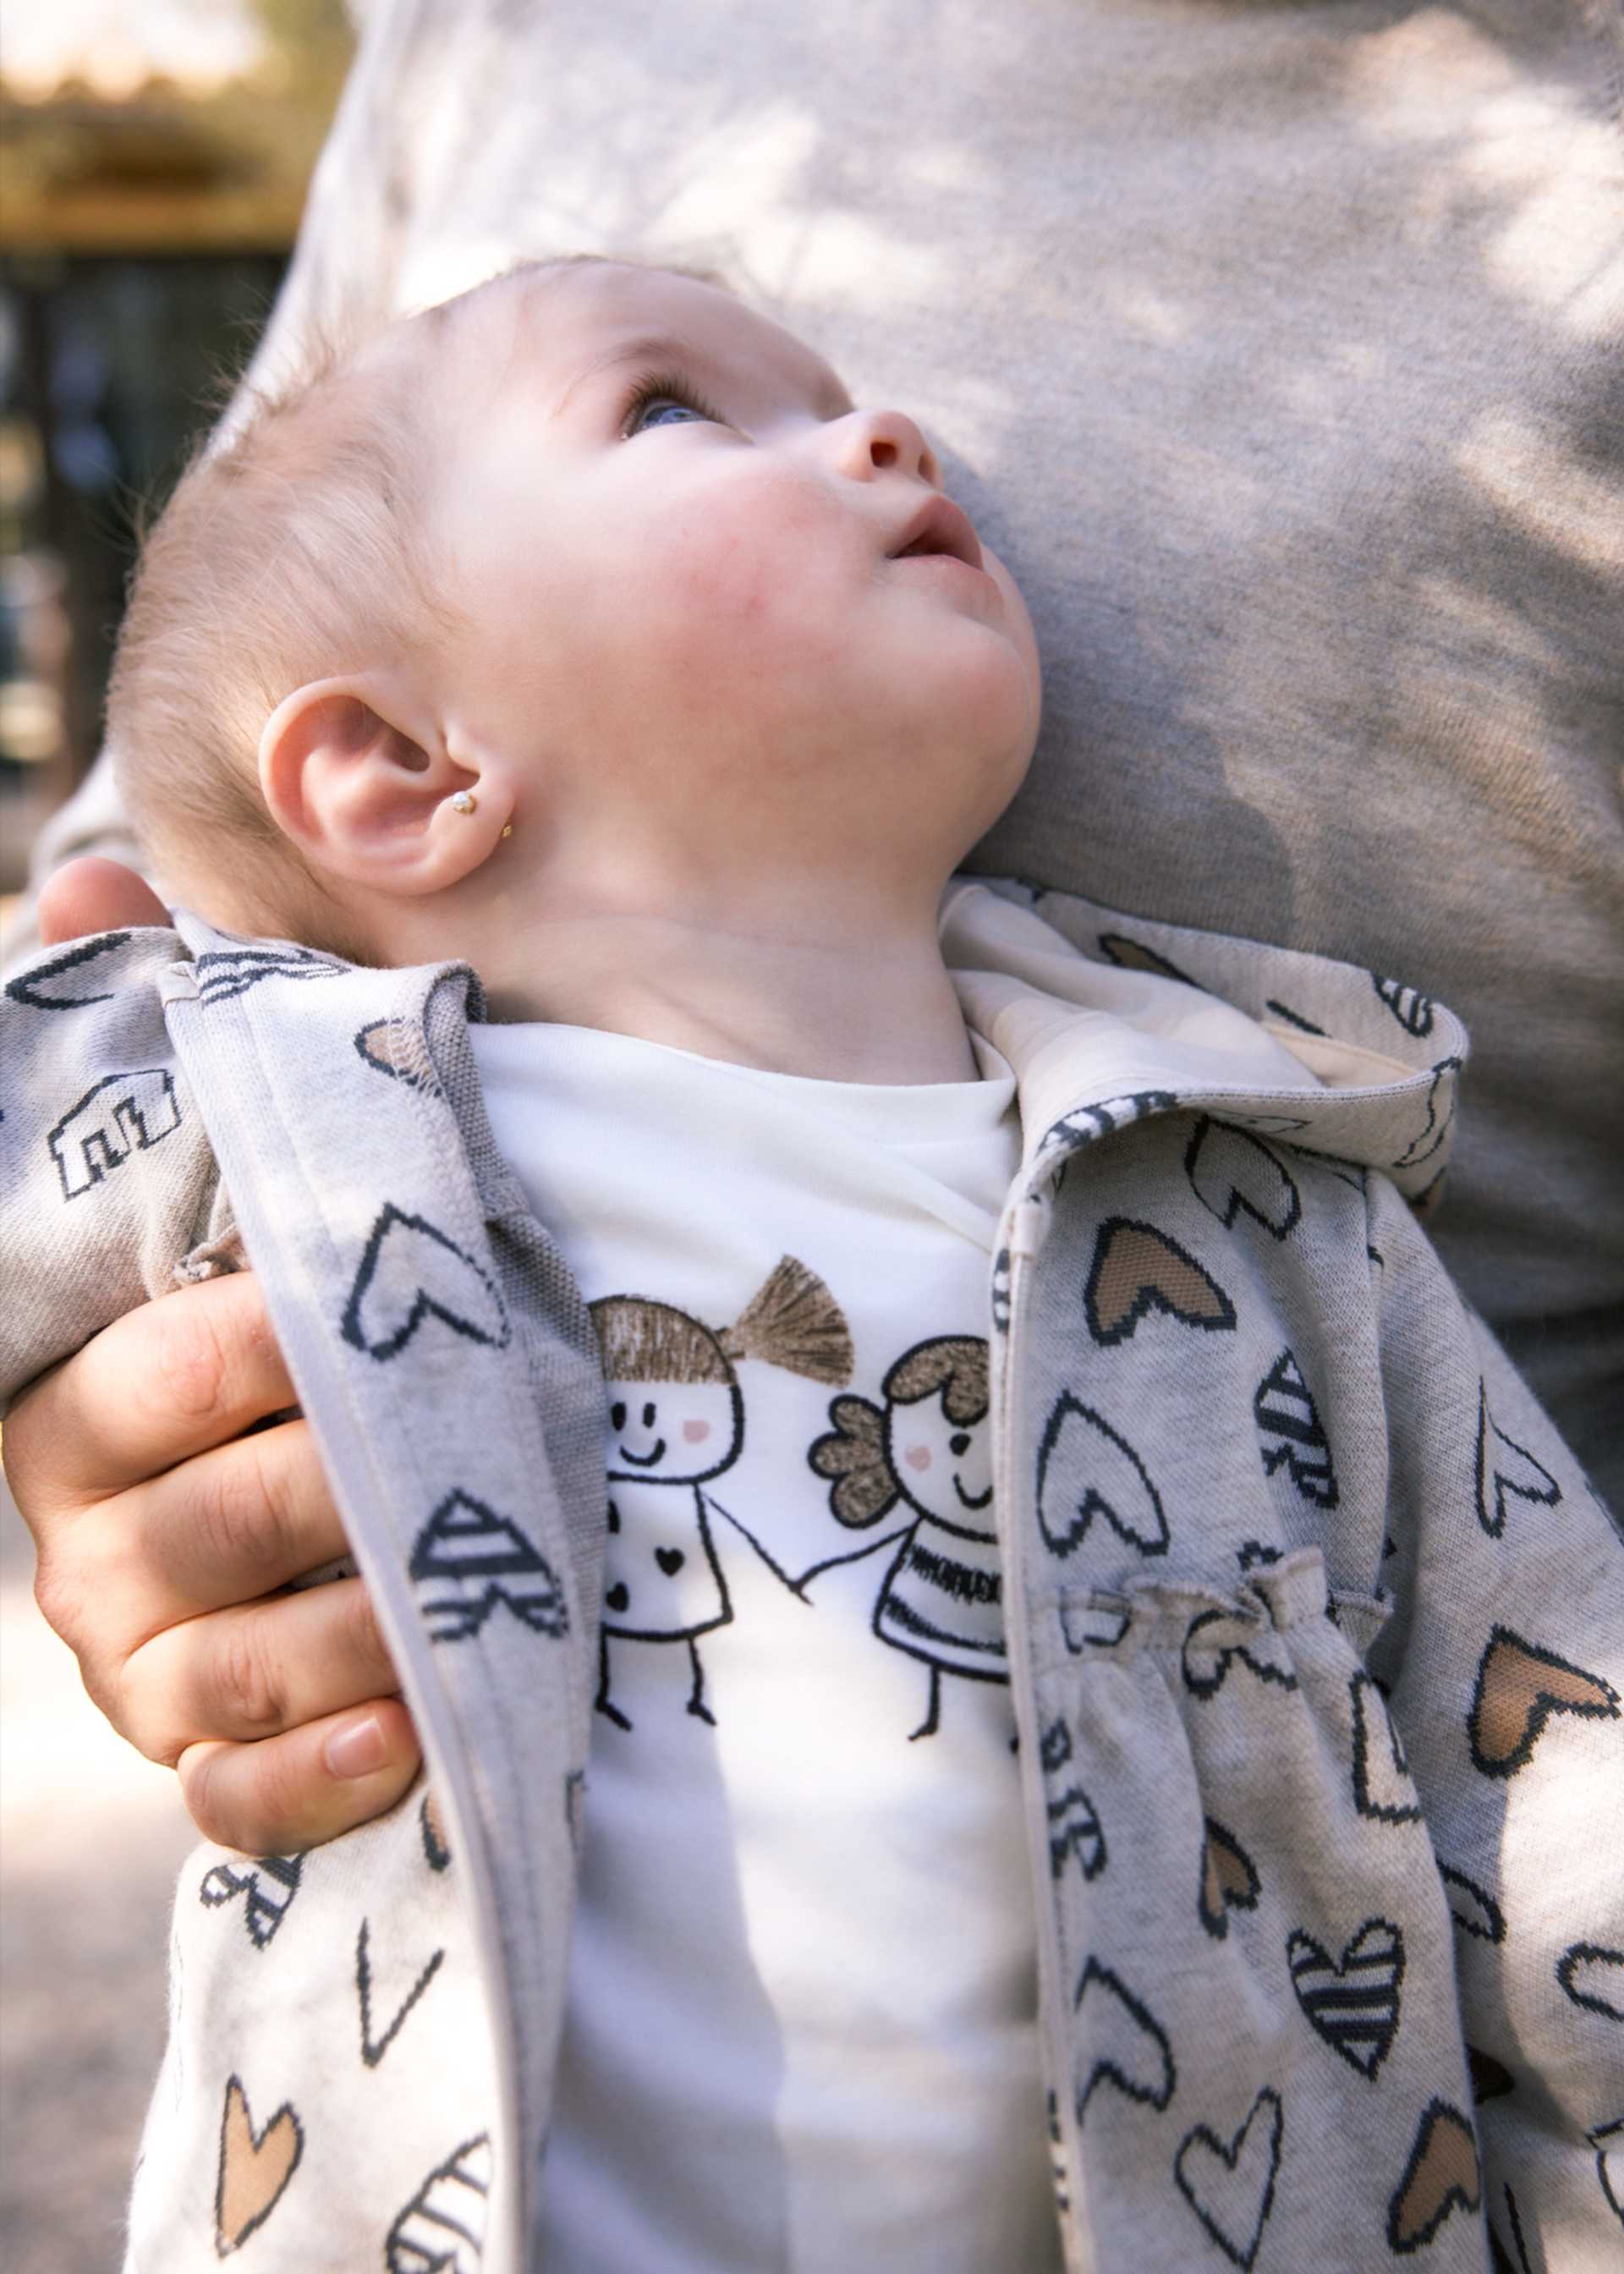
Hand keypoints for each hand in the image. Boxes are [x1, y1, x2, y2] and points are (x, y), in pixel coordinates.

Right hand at [5, 861, 421, 1852]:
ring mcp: (145, 1658)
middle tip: (456, 1448)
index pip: (164, 1376)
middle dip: (340, 1488)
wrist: (336, 1459)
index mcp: (78, 1395)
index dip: (272, 1349)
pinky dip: (317, 1777)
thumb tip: (83, 885)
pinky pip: (237, 1798)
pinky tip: (410, 1734)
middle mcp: (89, 1535)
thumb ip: (177, 1039)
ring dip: (353, 1631)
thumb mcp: (251, 1168)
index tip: (385, 1315)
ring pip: (223, 1670)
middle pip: (205, 1525)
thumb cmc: (303, 1305)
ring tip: (461, 1598)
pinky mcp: (210, 1755)